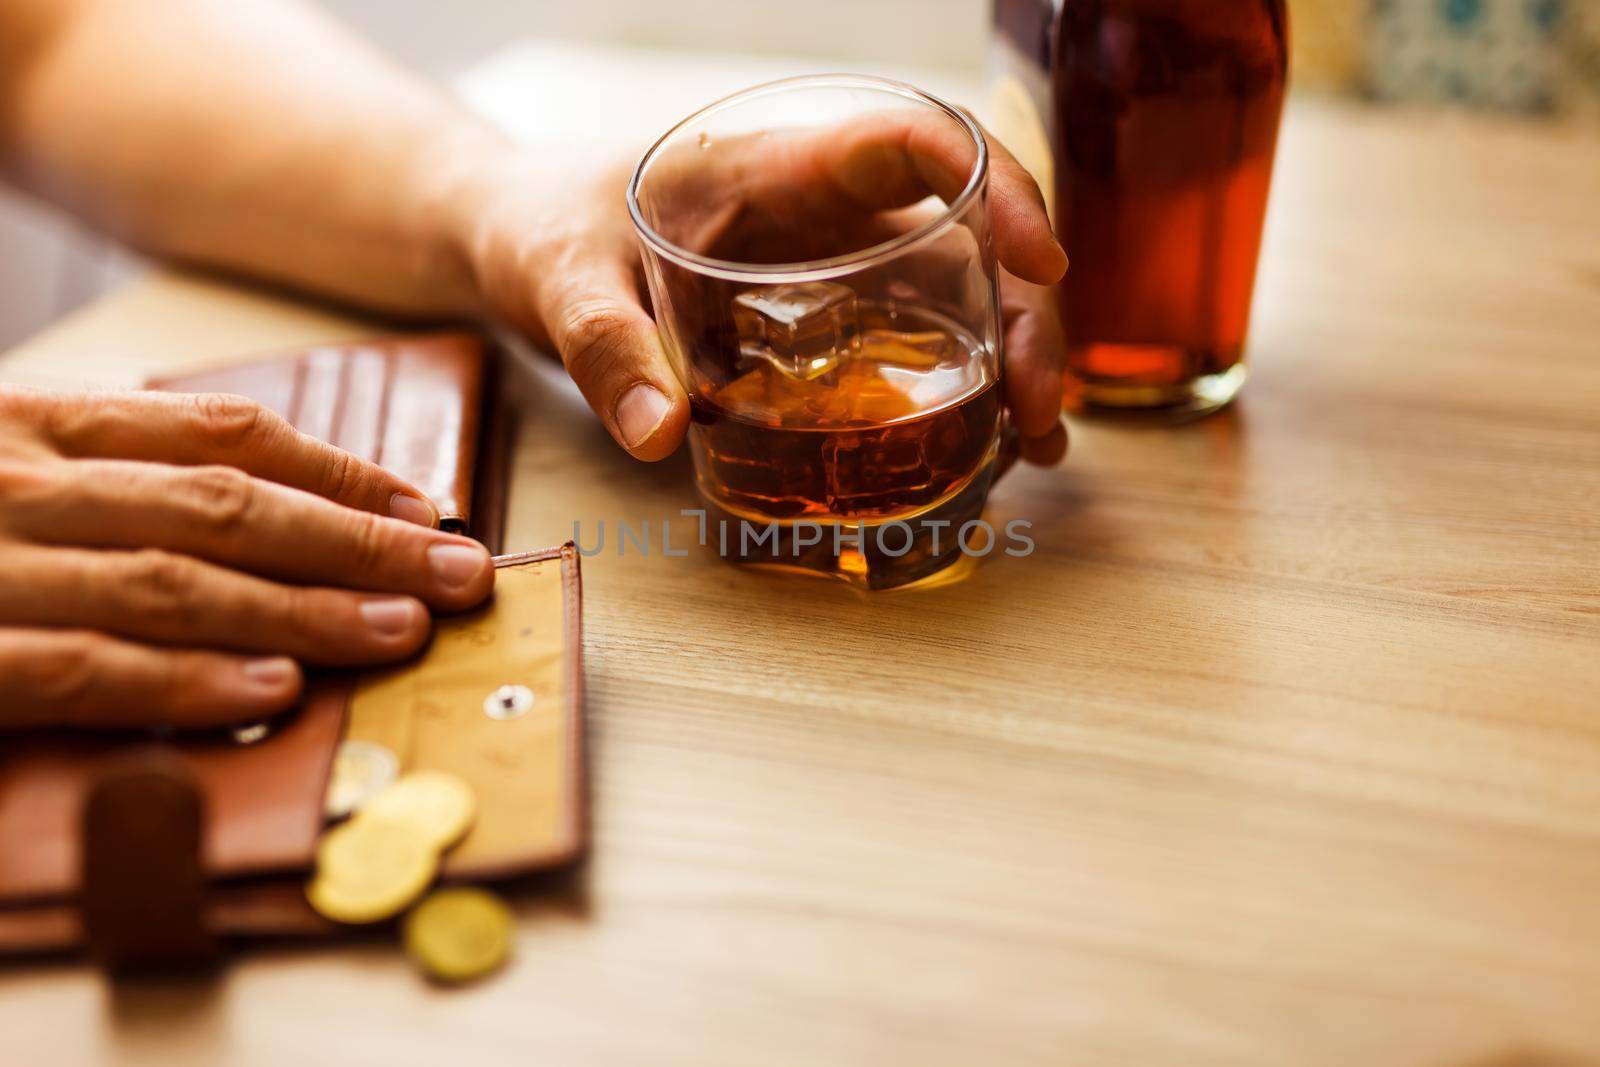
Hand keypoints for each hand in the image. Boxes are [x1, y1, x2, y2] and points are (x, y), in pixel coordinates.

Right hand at [0, 386, 494, 728]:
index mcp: (38, 422)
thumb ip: (113, 487)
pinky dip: (189, 681)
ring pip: (177, 584)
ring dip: (304, 610)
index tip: (428, 509)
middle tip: (459, 576)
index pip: (223, 433)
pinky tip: (277, 690)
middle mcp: (19, 483)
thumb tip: (273, 521)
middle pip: (226, 506)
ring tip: (403, 631)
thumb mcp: (7, 475)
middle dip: (360, 543)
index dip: (340, 473)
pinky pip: (88, 671)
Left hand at [454, 114, 1068, 465]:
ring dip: (1012, 356)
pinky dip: (964, 385)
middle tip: (1039, 407)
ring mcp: (835, 260)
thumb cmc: (542, 230)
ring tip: (1036, 443)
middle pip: (969, 227)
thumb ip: (603, 346)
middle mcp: (826, 206)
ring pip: (961, 286)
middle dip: (1025, 309)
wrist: (518, 239)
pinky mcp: (826, 313)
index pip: (913, 139)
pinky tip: (991, 445)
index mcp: (776, 164)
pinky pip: (919, 335)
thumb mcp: (559, 280)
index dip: (996, 183)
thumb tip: (660, 435)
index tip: (1041, 261)